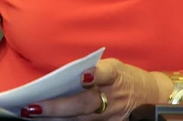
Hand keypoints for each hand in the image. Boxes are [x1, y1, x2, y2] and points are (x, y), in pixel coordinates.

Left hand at [22, 58, 172, 119]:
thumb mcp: (115, 66)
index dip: (96, 75)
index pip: (106, 73)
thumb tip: (71, 74)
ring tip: (33, 115)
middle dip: (58, 106)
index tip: (83, 77)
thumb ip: (95, 69)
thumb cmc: (125, 78)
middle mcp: (112, 97)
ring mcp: (110, 116)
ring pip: (80, 120)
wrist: (150, 98)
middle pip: (84, 103)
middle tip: (33, 107)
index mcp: (115, 76)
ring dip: (56, 118)